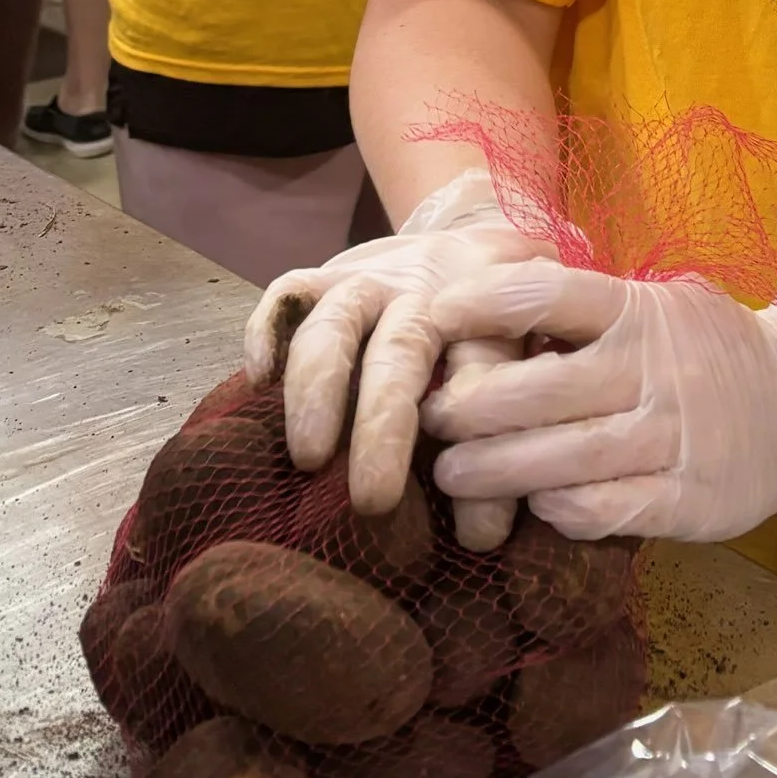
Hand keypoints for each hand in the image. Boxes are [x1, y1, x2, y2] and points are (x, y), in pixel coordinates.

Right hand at [244, 170, 554, 547]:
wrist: (468, 240)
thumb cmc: (491, 326)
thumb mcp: (518, 366)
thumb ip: (505, 437)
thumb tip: (484, 537)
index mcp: (484, 322)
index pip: (485, 379)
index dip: (481, 449)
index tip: (478, 532)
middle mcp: (423, 298)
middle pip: (401, 354)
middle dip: (383, 428)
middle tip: (373, 500)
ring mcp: (370, 281)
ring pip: (337, 322)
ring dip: (319, 386)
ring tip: (308, 455)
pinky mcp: (324, 274)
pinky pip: (288, 290)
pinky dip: (267, 329)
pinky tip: (258, 378)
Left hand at [421, 270, 776, 544]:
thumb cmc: (704, 349)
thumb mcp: (656, 304)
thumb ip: (588, 309)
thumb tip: (487, 306)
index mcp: (640, 311)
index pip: (550, 294)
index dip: (482, 303)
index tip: (431, 317)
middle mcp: (656, 370)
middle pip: (544, 389)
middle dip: (471, 405)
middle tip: (426, 416)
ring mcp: (676, 436)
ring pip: (570, 458)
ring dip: (499, 470)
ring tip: (450, 474)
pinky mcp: (691, 498)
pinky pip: (613, 509)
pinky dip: (564, 511)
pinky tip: (533, 508)